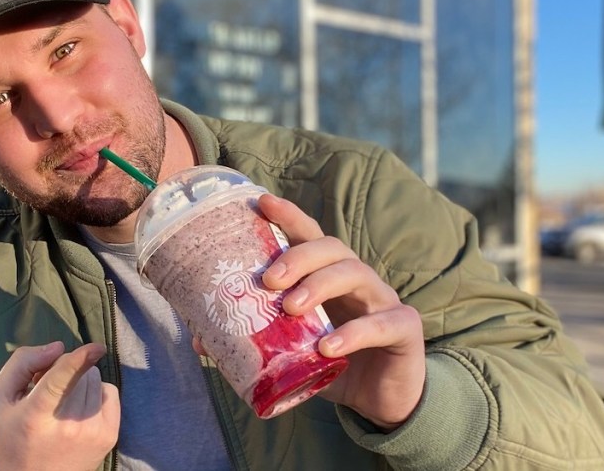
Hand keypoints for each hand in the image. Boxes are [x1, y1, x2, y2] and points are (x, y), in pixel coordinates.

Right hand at [0, 342, 119, 469]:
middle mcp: (66, 426)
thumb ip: (21, 364)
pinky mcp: (109, 436)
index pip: (58, 384)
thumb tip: (58, 347)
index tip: (97, 347)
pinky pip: (110, 392)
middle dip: (65, 371)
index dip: (77, 362)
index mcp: (35, 417)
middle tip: (49, 392)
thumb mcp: (0, 399)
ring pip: (94, 378)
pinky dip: (96, 392)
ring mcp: (91, 432)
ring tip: (62, 404)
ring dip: (80, 381)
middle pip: (78, 373)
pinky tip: (79, 409)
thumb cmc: (15, 433)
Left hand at [258, 194, 425, 430]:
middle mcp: (358, 281)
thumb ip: (254, 341)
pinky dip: (353, 333)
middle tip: (268, 280)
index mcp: (329, 278)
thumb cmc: (335, 365)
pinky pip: (382, 323)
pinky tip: (328, 347)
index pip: (310, 238)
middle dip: (299, 257)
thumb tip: (199, 339)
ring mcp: (384, 301)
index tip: (263, 203)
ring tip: (292, 309)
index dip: (289, 217)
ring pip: (357, 274)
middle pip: (333, 248)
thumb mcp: (291, 352)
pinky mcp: (404, 330)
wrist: (382, 400)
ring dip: (320, 285)